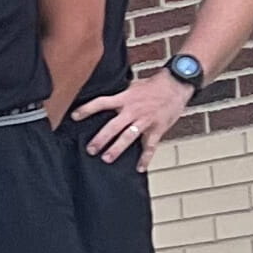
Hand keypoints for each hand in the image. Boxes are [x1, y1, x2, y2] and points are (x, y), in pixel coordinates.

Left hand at [72, 69, 192, 168]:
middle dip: (101, 138)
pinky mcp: (158, 128)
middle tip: (91, 149)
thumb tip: (105, 101)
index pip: (102, 103)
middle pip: (113, 126)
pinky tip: (139, 168)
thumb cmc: (155, 85)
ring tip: (107, 158)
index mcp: (125, 98)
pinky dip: (146, 158)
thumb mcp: (134, 86)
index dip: (87, 109)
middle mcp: (133, 110)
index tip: (74, 117)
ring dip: (117, 149)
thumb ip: (120, 95)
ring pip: (129, 137)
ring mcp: (145, 121)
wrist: (178, 84)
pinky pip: (150, 146)